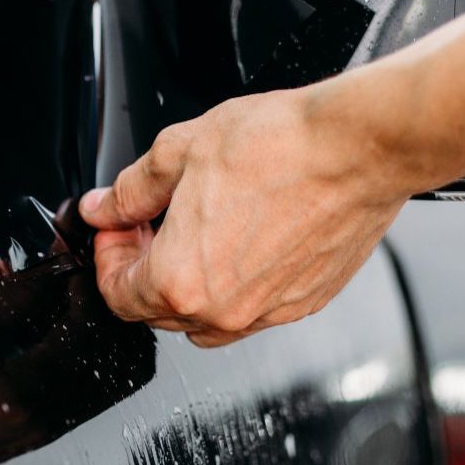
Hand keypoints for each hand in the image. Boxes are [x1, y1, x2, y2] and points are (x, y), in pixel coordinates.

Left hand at [80, 87, 411, 344]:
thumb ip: (131, 190)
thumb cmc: (280, 146)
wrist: (358, 148)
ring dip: (190, 283)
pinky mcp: (305, 303)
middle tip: (154, 220)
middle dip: (146, 266)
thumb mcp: (180, 152)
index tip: (118, 225)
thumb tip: (106, 208)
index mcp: (181, 280)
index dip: (109, 255)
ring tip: (199, 230)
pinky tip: (244, 236)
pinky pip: (254, 309)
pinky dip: (238, 284)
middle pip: (158, 311)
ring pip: (207, 318)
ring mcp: (268, 312)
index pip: (117, 294)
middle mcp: (224, 310)